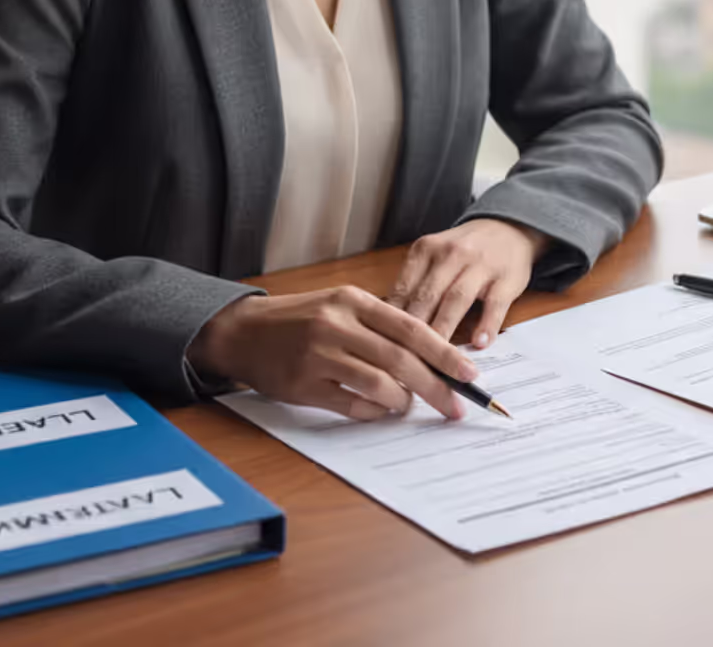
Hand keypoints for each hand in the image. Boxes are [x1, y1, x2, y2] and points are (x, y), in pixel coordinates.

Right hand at [186, 286, 477, 421]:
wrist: (244, 331)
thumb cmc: (301, 319)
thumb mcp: (341, 305)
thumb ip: (380, 326)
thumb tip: (430, 358)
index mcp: (353, 300)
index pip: (411, 328)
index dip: (444, 352)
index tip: (468, 372)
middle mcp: (337, 325)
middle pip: (401, 360)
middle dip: (435, 386)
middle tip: (454, 405)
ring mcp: (318, 356)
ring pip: (379, 384)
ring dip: (402, 400)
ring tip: (409, 405)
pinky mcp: (303, 385)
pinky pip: (352, 405)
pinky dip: (373, 412)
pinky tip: (380, 411)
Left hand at [389, 218, 551, 347]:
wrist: (507, 229)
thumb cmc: (463, 252)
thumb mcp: (433, 257)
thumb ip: (413, 286)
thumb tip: (385, 327)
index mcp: (426, 250)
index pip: (404, 290)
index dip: (392, 322)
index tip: (385, 349)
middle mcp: (451, 253)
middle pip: (427, 296)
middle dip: (415, 332)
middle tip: (405, 363)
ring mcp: (481, 264)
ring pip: (457, 299)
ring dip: (445, 329)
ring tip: (436, 360)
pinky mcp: (507, 278)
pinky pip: (495, 303)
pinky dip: (487, 324)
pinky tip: (479, 343)